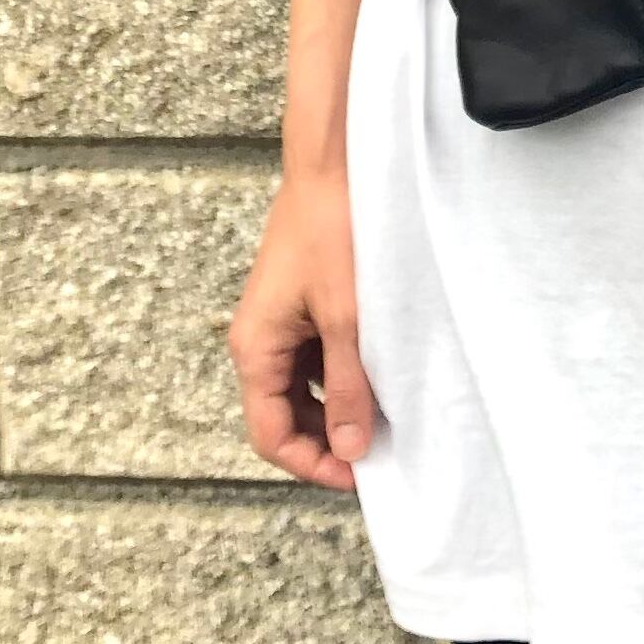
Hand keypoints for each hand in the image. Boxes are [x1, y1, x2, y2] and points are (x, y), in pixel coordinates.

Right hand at [229, 167, 376, 490]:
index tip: (360, 475)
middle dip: (327, 440)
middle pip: (285, 417)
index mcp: (256, 349)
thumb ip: (346, 386)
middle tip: (380, 452)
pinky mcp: (304, 307)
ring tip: (386, 417)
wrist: (333, 167)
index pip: (271, 435)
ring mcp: (282, 324)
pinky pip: (318, 359)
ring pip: (304, 389)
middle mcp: (261, 342)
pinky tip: (381, 378)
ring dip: (338, 408)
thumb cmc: (332, 233)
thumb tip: (349, 447)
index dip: (312, 463)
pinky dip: (344, 376)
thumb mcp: (346, 319)